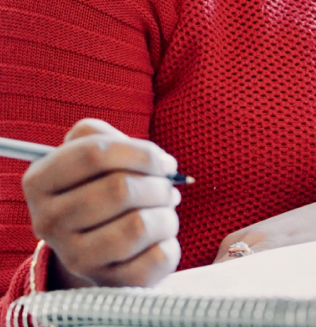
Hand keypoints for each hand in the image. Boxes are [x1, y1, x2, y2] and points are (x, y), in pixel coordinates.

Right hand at [22, 118, 182, 288]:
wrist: (97, 243)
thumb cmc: (101, 185)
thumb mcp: (95, 150)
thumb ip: (114, 137)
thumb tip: (160, 162)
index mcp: (40, 180)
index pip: (95, 152)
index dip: (141, 152)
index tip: (160, 161)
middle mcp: (48, 222)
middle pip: (121, 189)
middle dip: (158, 183)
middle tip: (165, 186)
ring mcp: (74, 259)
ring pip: (139, 226)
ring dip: (165, 211)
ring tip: (163, 209)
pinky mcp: (108, 283)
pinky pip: (156, 256)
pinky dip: (169, 240)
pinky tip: (159, 237)